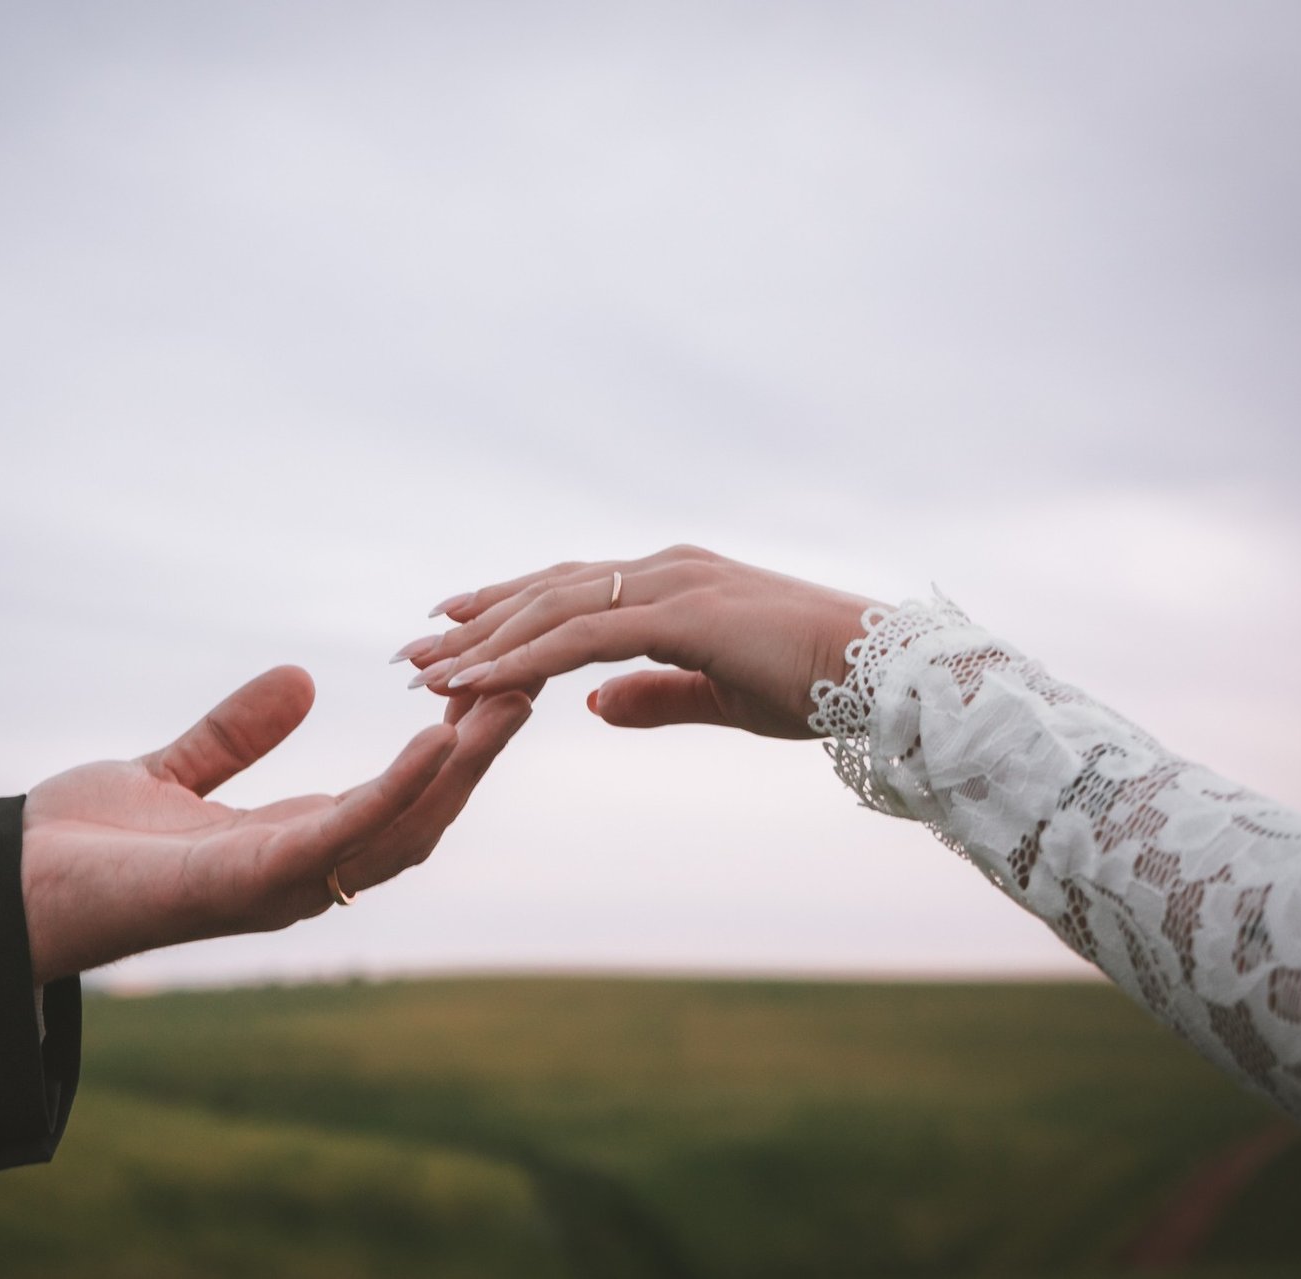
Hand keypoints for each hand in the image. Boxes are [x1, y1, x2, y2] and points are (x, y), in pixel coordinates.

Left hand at [20, 666, 531, 985]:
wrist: (6, 890)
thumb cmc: (80, 846)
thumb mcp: (174, 771)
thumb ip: (237, 733)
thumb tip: (303, 679)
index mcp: (289, 846)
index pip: (393, 801)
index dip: (447, 752)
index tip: (488, 692)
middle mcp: (300, 874)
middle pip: (418, 817)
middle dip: (475, 760)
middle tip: (527, 689)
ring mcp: (281, 882)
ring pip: (399, 828)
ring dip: (458, 770)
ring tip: (506, 707)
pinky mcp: (249, 879)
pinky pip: (340, 833)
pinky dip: (395, 789)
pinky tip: (433, 743)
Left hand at [397, 545, 880, 738]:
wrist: (889, 679)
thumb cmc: (817, 687)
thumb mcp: (718, 695)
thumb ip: (652, 694)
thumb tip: (589, 702)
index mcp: (673, 583)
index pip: (569, 590)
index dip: (505, 610)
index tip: (448, 633)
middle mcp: (666, 571)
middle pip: (546, 592)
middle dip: (475, 623)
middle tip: (411, 656)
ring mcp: (675, 585)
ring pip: (554, 608)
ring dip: (484, 643)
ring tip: (427, 674)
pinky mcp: (685, 615)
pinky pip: (584, 637)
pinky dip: (526, 659)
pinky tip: (479, 682)